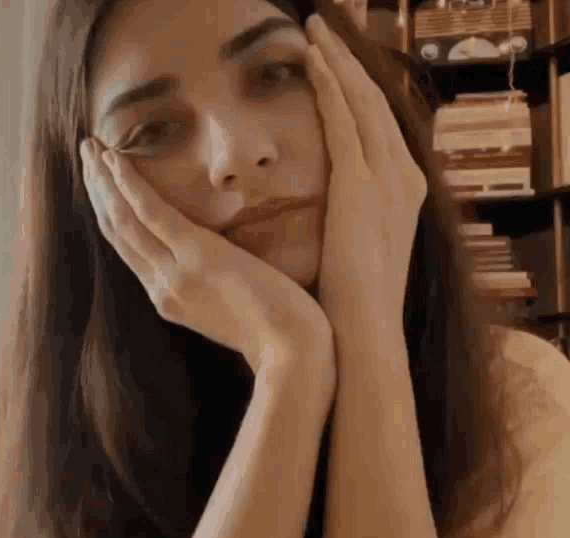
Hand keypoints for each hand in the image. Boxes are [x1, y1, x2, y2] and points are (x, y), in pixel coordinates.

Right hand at [80, 139, 333, 373]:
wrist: (291, 351)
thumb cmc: (271, 334)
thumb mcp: (226, 316)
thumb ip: (206, 293)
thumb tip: (207, 270)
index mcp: (168, 300)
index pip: (129, 252)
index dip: (111, 215)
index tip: (101, 187)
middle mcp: (161, 288)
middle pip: (117, 233)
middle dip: (97, 191)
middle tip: (85, 154)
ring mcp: (175, 273)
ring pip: (124, 220)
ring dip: (103, 180)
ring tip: (89, 146)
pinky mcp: (197, 256)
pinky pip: (152, 214)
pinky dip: (130, 185)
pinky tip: (115, 160)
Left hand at [304, 14, 426, 328]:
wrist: (365, 329)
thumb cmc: (354, 299)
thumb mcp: (360, 247)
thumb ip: (353, 217)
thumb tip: (329, 209)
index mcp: (403, 191)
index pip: (380, 126)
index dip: (358, 90)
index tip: (335, 65)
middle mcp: (404, 176)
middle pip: (376, 102)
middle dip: (349, 63)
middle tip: (324, 30)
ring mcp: (387, 179)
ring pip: (362, 102)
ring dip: (337, 62)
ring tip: (315, 30)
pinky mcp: (362, 185)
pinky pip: (345, 121)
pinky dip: (329, 86)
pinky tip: (310, 59)